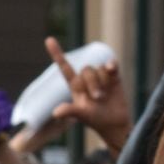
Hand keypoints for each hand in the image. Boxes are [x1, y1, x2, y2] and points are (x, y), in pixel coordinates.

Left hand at [45, 37, 130, 151]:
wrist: (115, 124)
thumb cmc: (96, 120)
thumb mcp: (82, 115)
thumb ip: (70, 111)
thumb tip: (55, 113)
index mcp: (75, 86)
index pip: (65, 68)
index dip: (57, 54)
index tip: (49, 40)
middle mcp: (87, 79)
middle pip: (86, 70)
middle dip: (92, 84)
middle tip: (98, 98)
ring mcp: (100, 77)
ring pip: (99, 68)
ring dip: (102, 82)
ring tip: (105, 96)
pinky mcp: (114, 77)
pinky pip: (111, 64)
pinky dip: (111, 65)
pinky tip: (112, 69)